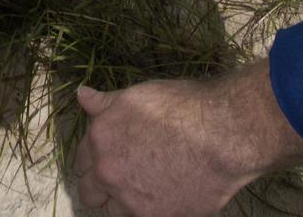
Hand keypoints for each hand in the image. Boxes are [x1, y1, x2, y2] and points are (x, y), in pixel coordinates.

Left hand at [75, 80, 247, 216]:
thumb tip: (82, 96)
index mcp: (100, 138)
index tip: (107, 156)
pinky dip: (145, 210)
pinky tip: (161, 195)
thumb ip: (105, 103)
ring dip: (121, 202)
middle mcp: (109, 172)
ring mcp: (130, 200)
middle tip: (122, 175)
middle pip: (89, 192)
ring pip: (112, 211)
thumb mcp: (137, 96)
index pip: (81, 159)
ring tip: (143, 187)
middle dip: (100, 185)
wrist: (221, 134)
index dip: (94, 157)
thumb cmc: (181, 107)